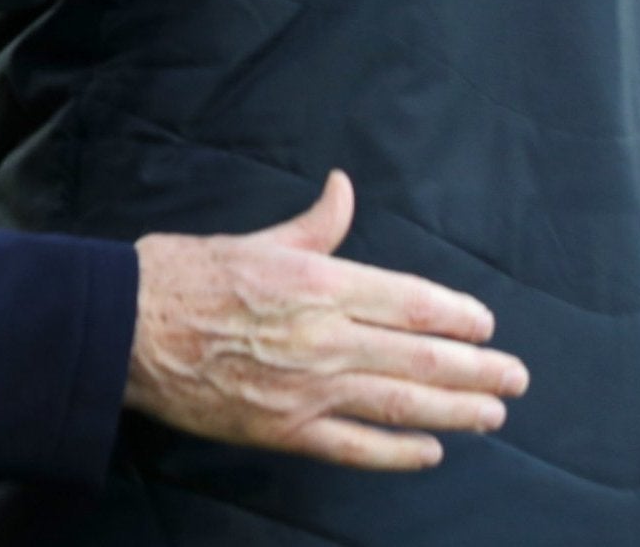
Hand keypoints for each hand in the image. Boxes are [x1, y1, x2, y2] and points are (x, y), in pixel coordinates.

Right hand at [126, 171, 527, 468]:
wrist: (124, 326)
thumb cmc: (182, 275)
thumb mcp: (253, 238)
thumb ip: (311, 226)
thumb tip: (344, 187)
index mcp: (317, 282)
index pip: (410, 300)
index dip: (458, 316)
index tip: (486, 326)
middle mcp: (323, 337)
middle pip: (421, 355)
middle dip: (477, 369)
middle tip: (515, 377)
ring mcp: (307, 388)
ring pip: (402, 402)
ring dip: (457, 410)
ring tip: (493, 414)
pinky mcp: (283, 428)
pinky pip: (357, 447)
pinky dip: (400, 453)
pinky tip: (430, 451)